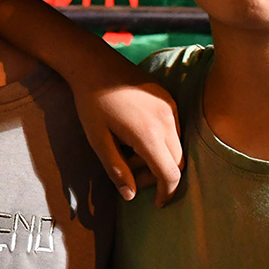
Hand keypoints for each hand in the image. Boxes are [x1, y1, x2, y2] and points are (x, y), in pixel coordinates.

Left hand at [0, 0, 182, 203]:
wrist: (94, 64)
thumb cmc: (91, 103)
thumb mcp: (98, 140)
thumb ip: (116, 169)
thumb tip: (130, 197)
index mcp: (149, 135)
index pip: (170, 174)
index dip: (166, 194)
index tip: (156, 204)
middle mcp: (167, 121)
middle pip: (177, 162)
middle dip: (160, 178)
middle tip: (134, 180)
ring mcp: (170, 108)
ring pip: (177, 146)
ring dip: (160, 159)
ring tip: (130, 158)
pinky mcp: (168, 98)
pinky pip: (174, 129)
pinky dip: (162, 142)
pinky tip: (136, 140)